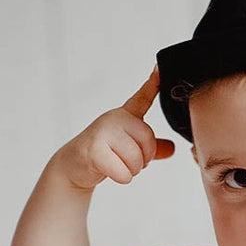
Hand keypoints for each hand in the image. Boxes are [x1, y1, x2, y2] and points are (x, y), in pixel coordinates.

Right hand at [56, 67, 174, 188]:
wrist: (73, 165)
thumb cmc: (105, 154)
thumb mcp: (130, 148)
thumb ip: (152, 147)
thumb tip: (171, 149)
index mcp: (126, 115)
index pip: (142, 97)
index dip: (153, 83)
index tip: (160, 67)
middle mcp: (115, 118)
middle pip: (148, 141)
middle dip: (143, 159)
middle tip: (127, 161)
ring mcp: (103, 130)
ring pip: (137, 159)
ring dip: (132, 171)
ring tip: (117, 165)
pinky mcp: (94, 148)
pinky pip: (124, 172)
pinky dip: (122, 178)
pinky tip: (111, 172)